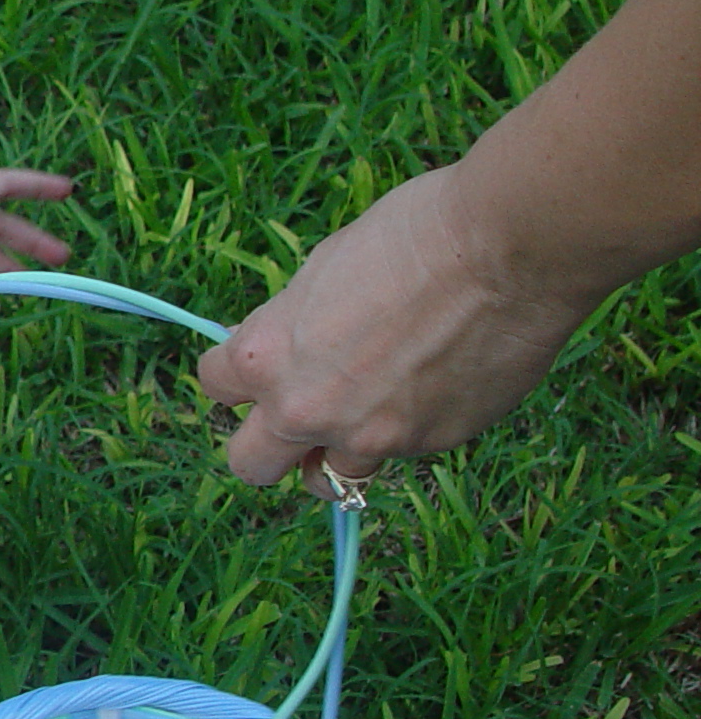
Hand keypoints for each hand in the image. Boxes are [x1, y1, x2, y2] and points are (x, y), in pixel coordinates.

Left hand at [196, 165, 591, 493]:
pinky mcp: (428, 446)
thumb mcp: (319, 272)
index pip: (214, 389)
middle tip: (293, 421)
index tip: (257, 370)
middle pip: (251, 466)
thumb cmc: (409, 239)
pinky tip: (428, 387)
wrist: (504, 252)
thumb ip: (288, 326)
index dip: (234, 378)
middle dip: (266, 447)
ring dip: (335, 455)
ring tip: (365, 414)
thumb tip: (272, 345)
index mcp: (265, 357)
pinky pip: (398, 455)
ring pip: (329, 479)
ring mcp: (368, 437)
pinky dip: (402, 434)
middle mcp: (305, 408)